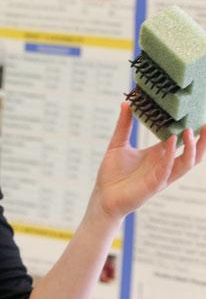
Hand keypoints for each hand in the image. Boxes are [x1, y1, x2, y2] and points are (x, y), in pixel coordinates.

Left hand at [90, 102, 205, 220]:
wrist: (103, 196)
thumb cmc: (112, 173)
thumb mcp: (118, 143)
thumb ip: (124, 124)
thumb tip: (126, 102)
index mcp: (158, 156)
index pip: (181, 141)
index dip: (190, 130)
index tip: (196, 114)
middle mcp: (164, 166)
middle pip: (192, 154)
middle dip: (203, 141)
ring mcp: (161, 176)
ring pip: (186, 164)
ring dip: (191, 148)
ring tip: (191, 130)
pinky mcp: (153, 185)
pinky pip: (167, 169)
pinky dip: (171, 155)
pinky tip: (172, 141)